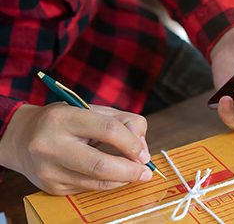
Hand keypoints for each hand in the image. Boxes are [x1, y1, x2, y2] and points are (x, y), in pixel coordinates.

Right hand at [0, 103, 152, 194]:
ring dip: (122, 179)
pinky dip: (106, 183)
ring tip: (134, 174)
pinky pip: (88, 188)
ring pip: (97, 181)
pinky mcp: (51, 187)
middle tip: (145, 172)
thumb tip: (142, 148)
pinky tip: (112, 175)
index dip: (132, 143)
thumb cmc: (64, 122)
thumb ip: (124, 122)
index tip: (144, 153)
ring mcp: (49, 169)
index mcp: (64, 118)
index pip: (108, 130)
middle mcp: (52, 145)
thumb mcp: (92, 110)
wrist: (21, 138)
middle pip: (101, 165)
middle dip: (130, 171)